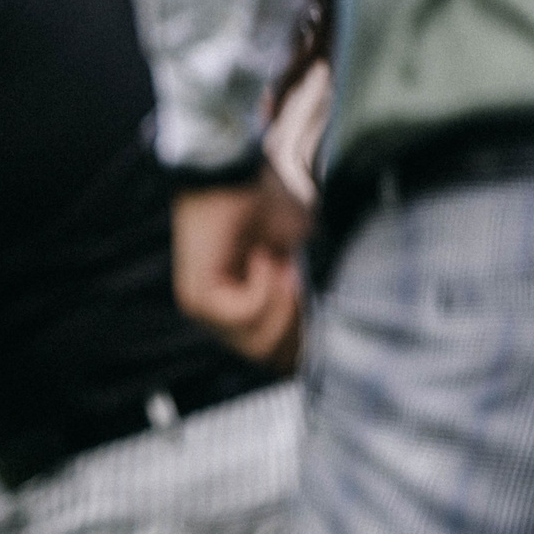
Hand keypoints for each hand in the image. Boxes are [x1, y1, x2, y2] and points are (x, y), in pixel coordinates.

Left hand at [172, 167, 309, 371]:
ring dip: (284, 300)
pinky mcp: (198, 298)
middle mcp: (225, 320)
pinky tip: (263, 257)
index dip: (313, 340)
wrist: (235, 174)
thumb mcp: (306, 255)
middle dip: (301, 320)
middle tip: (301, 276)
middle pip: (275, 358)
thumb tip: (335, 327)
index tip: (327, 302)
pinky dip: (266, 286)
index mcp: (249, 315)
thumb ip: (317, 292)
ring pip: (261, 341)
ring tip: (283, 263)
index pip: (283, 358)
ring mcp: (208, 313)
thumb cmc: (268, 208)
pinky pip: (247, 314)